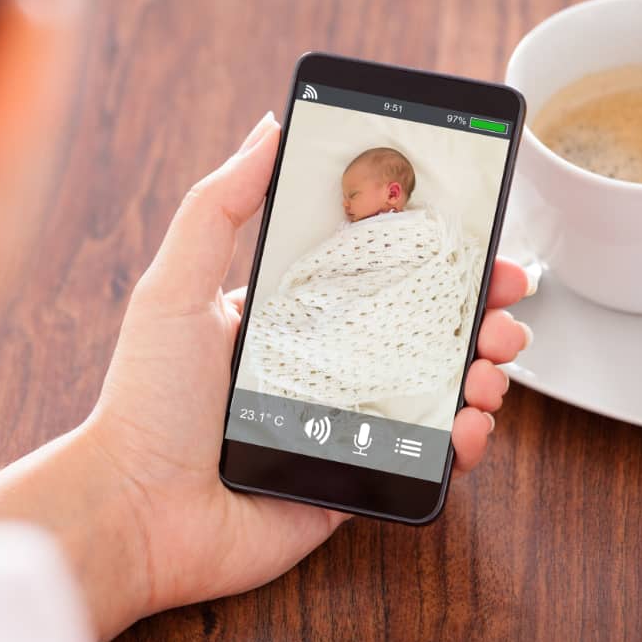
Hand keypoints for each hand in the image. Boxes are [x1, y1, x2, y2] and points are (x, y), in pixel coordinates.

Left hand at [88, 112, 533, 625]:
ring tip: (490, 370)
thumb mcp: (177, 288)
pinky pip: (426, 456)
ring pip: (439, 390)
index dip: (433, 258)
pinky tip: (468, 427)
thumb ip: (218, 207)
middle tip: (505, 309)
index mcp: (290, 318)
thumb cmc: (147, 399)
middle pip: (423, 330)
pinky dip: (463, 442)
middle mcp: (324, 366)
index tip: (477, 243)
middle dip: (478, 314)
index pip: (379, 276)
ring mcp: (345, 423)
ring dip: (483, 373)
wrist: (136, 511)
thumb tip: (267, 130)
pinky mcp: (357, 476)